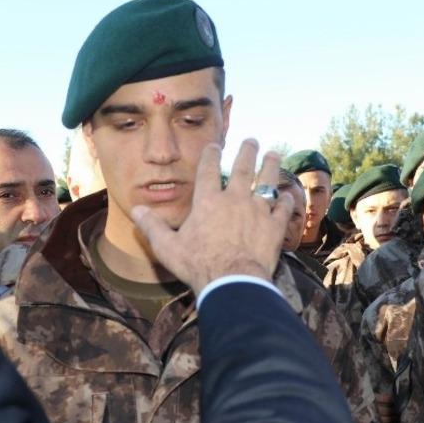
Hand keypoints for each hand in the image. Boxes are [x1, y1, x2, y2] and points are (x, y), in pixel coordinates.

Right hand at [130, 139, 292, 294]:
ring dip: (270, 167)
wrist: (233, 282)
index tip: (215, 145)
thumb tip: (135, 211)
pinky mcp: (274, 227)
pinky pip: (282, 209)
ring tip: (273, 155)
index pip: (208, 170)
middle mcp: (234, 200)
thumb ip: (152, 227)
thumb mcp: (167, 247)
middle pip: (243, 169)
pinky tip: (288, 196)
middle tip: (252, 140)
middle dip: (247, 152)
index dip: (211, 154)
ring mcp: (257, 211)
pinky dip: (285, 202)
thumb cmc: (198, 265)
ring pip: (267, 183)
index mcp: (208, 201)